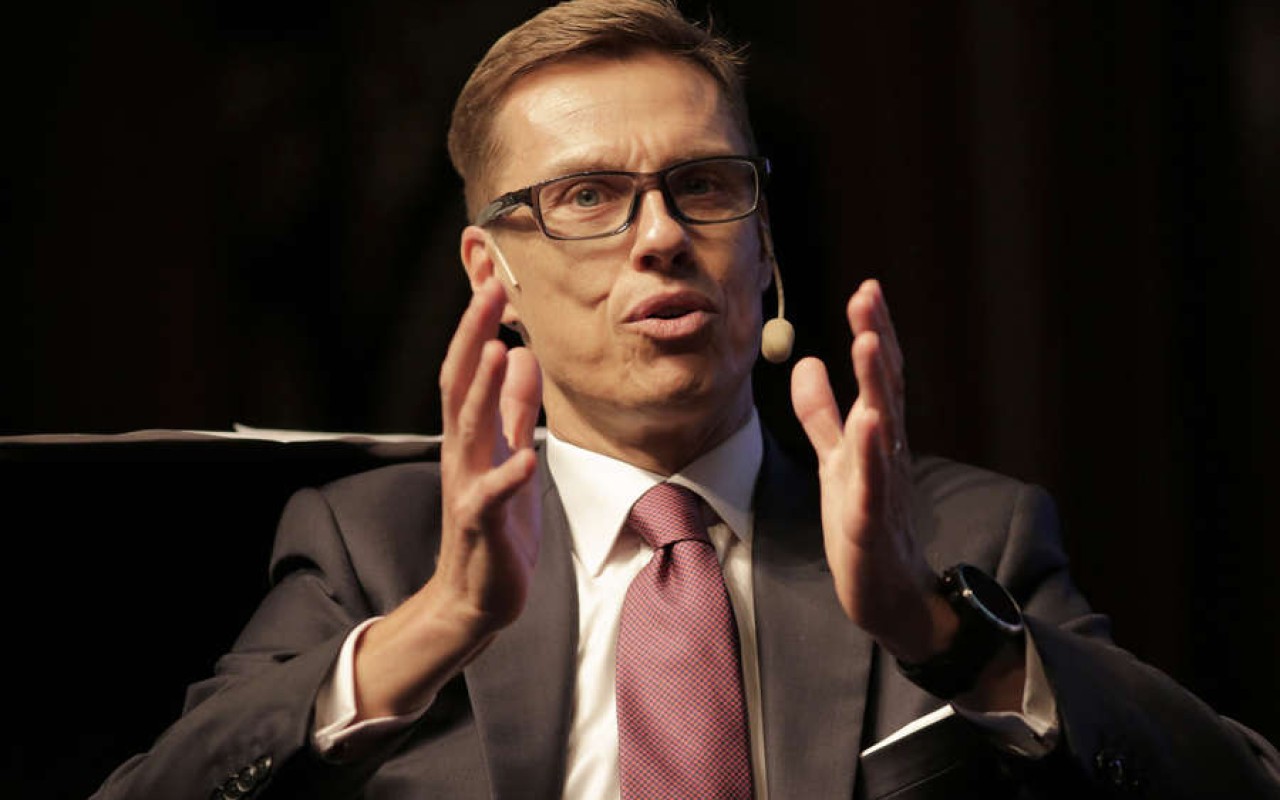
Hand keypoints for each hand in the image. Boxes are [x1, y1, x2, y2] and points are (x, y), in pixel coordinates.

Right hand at [355, 276, 541, 717]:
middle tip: (489, 290)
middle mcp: (462, 454)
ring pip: (468, 431)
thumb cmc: (498, 521)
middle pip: (459, 386)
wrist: (478, 594)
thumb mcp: (510, 453)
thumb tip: (524, 355)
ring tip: (496, 349)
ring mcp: (468, 488)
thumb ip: (514, 409)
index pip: (467, 370)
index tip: (494, 281)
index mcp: (471, 435)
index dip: (478, 326)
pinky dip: (508, 477)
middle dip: (474, 337)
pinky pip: (490, 499)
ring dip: (480, 389)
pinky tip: (527, 458)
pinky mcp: (482, 526)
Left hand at [790, 279, 945, 662]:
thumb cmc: (865, 525)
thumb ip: (821, 414)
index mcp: (878, 437)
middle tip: (869, 295)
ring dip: (878, 384)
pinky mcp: (871, 523)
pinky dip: (870, 453)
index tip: (866, 289)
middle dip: (878, 340)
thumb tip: (808, 361)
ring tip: (869, 341)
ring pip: (884, 428)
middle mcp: (887, 454)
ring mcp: (883, 487)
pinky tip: (867, 422)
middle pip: (886, 388)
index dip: (874, 332)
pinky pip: (873, 484)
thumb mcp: (835, 460)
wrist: (889, 595)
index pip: (879, 376)